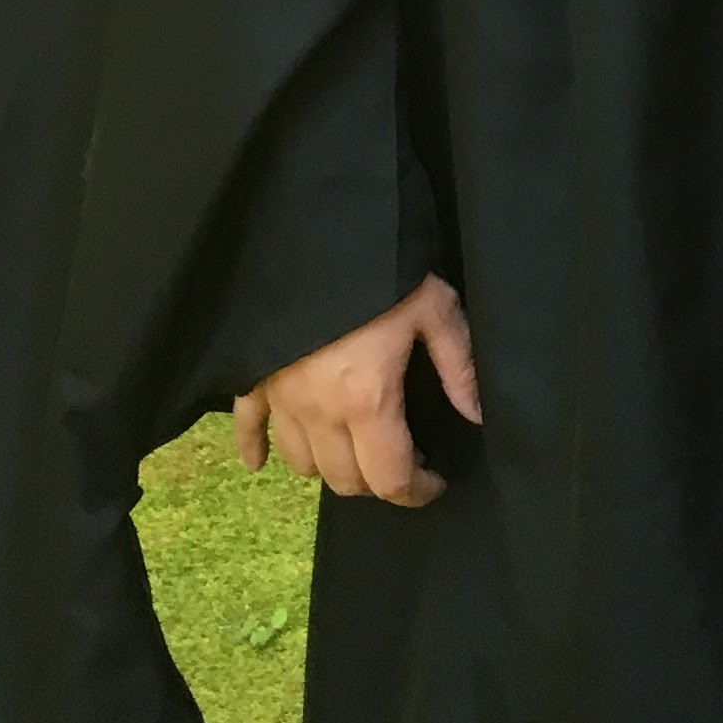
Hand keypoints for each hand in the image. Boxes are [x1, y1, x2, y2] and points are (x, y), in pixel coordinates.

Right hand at [232, 272, 481, 507]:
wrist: (312, 230)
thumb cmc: (382, 268)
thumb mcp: (435, 308)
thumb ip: (459, 367)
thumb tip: (477, 415)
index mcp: (367, 399)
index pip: (390, 477)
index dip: (416, 492)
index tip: (434, 484)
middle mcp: (318, 412)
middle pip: (344, 480)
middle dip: (378, 483)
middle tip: (402, 461)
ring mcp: (279, 398)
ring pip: (301, 463)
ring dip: (331, 466)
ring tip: (356, 449)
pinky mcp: (252, 378)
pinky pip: (245, 427)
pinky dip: (254, 449)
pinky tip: (260, 463)